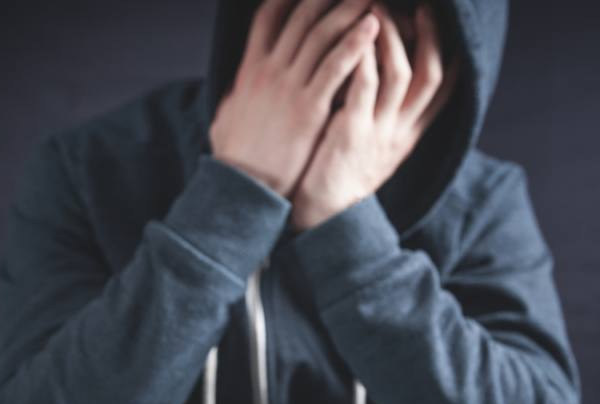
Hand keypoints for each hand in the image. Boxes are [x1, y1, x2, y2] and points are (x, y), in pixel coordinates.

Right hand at [210, 0, 379, 197]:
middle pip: (300, 16)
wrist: (242, 189)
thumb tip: (237, 89)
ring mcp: (288, 88)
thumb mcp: (227, 118)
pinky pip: (334, 68)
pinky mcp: (307, 109)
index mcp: (250, 70)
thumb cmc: (236, 159)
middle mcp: (268, 70)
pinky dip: (354, 44)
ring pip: (320, 35)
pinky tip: (372, 27)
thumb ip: (236, 97)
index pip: (268, 17)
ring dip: (347, 8)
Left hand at [290, 2, 458, 229]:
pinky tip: (355, 35)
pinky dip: (363, 57)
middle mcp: (400, 131)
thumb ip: (383, 113)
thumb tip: (384, 72)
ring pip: (401, 75)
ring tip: (378, 9)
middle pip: (432, 77)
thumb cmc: (339, 173)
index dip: (451, 55)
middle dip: (430, 38)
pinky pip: (364, 87)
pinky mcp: (351, 134)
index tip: (446, 26)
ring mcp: (378, 132)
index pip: (445, 90)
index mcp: (409, 134)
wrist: (321, 215)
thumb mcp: (373, 144)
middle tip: (423, 8)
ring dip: (391, 37)